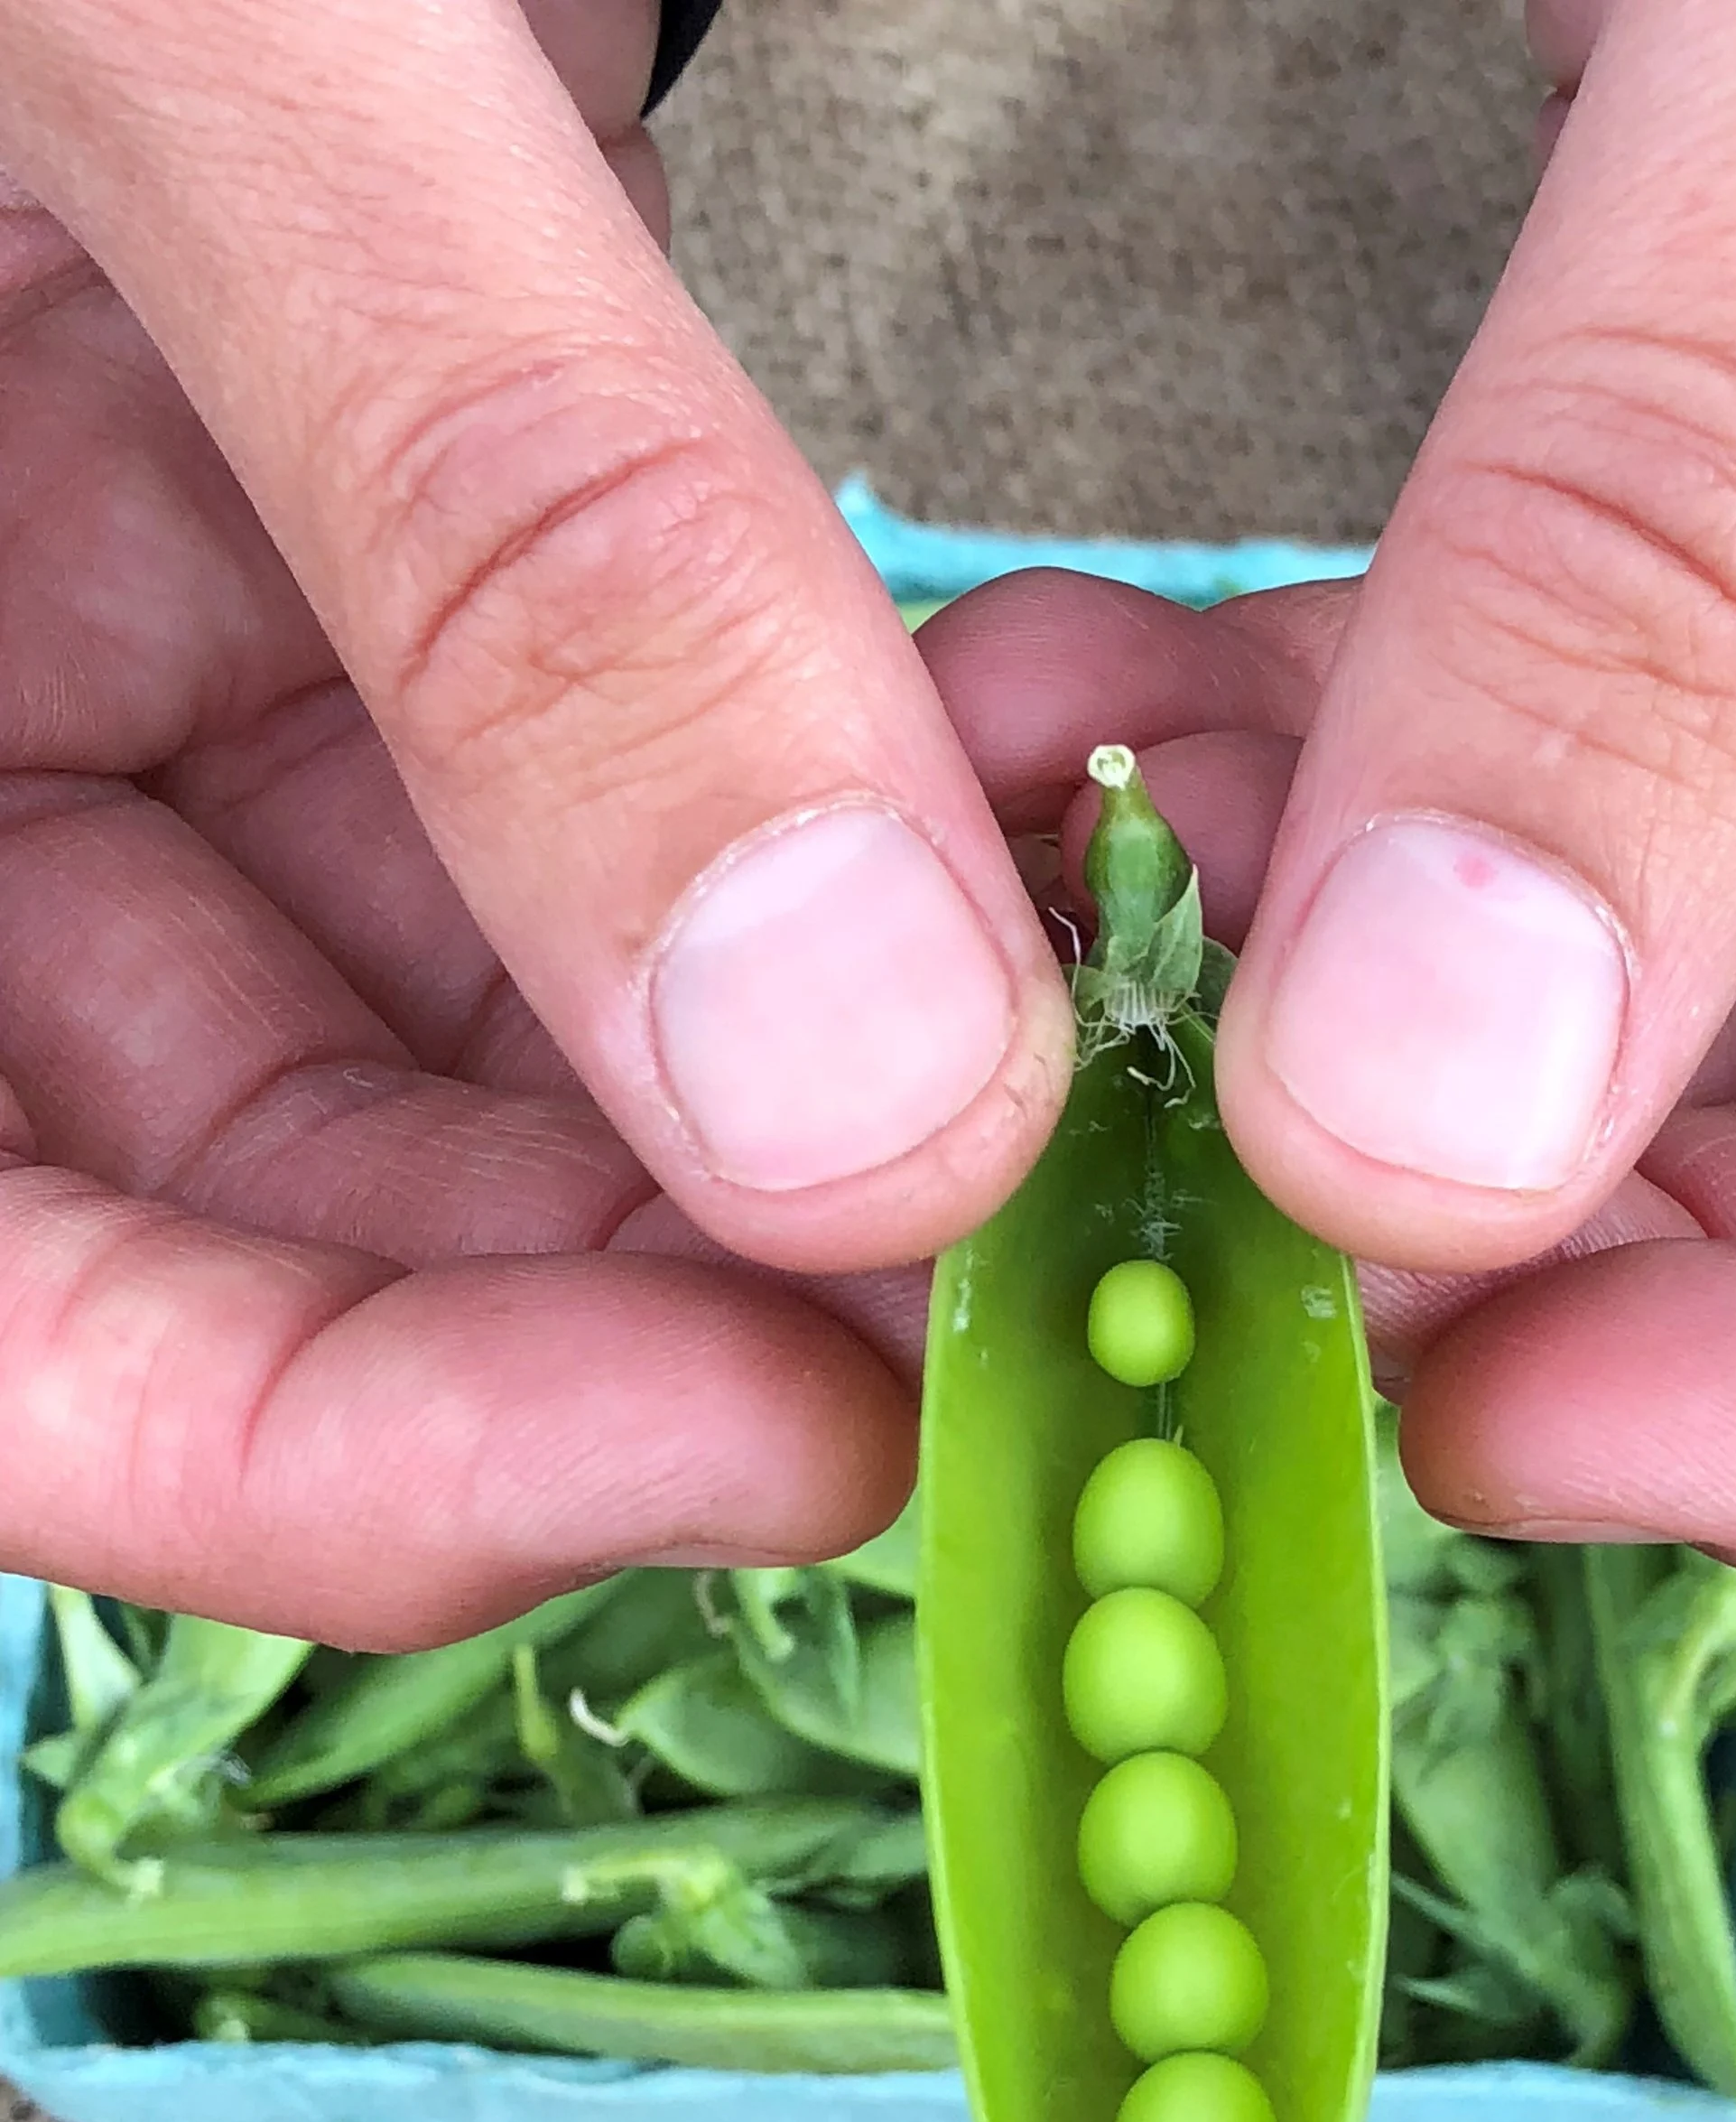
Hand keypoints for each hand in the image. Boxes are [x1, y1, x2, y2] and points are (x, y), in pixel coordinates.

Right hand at [0, 0, 1067, 1644]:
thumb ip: (506, 530)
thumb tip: (857, 1101)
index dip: (347, 1453)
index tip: (779, 1439)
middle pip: (244, 1209)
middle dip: (638, 1268)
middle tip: (1033, 1265)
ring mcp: (93, 625)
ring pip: (431, 1031)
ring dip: (772, 1081)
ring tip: (1086, 1037)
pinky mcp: (259, 503)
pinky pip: (523, 800)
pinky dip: (782, 853)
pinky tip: (1013, 827)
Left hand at [927, 2, 1735, 1610]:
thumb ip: (1715, 530)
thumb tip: (1422, 1115)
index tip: (1519, 1417)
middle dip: (1564, 1221)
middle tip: (1196, 1197)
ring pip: (1724, 1005)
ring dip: (1380, 1011)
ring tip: (1084, 925)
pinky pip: (1605, 774)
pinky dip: (1358, 798)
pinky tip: (1111, 740)